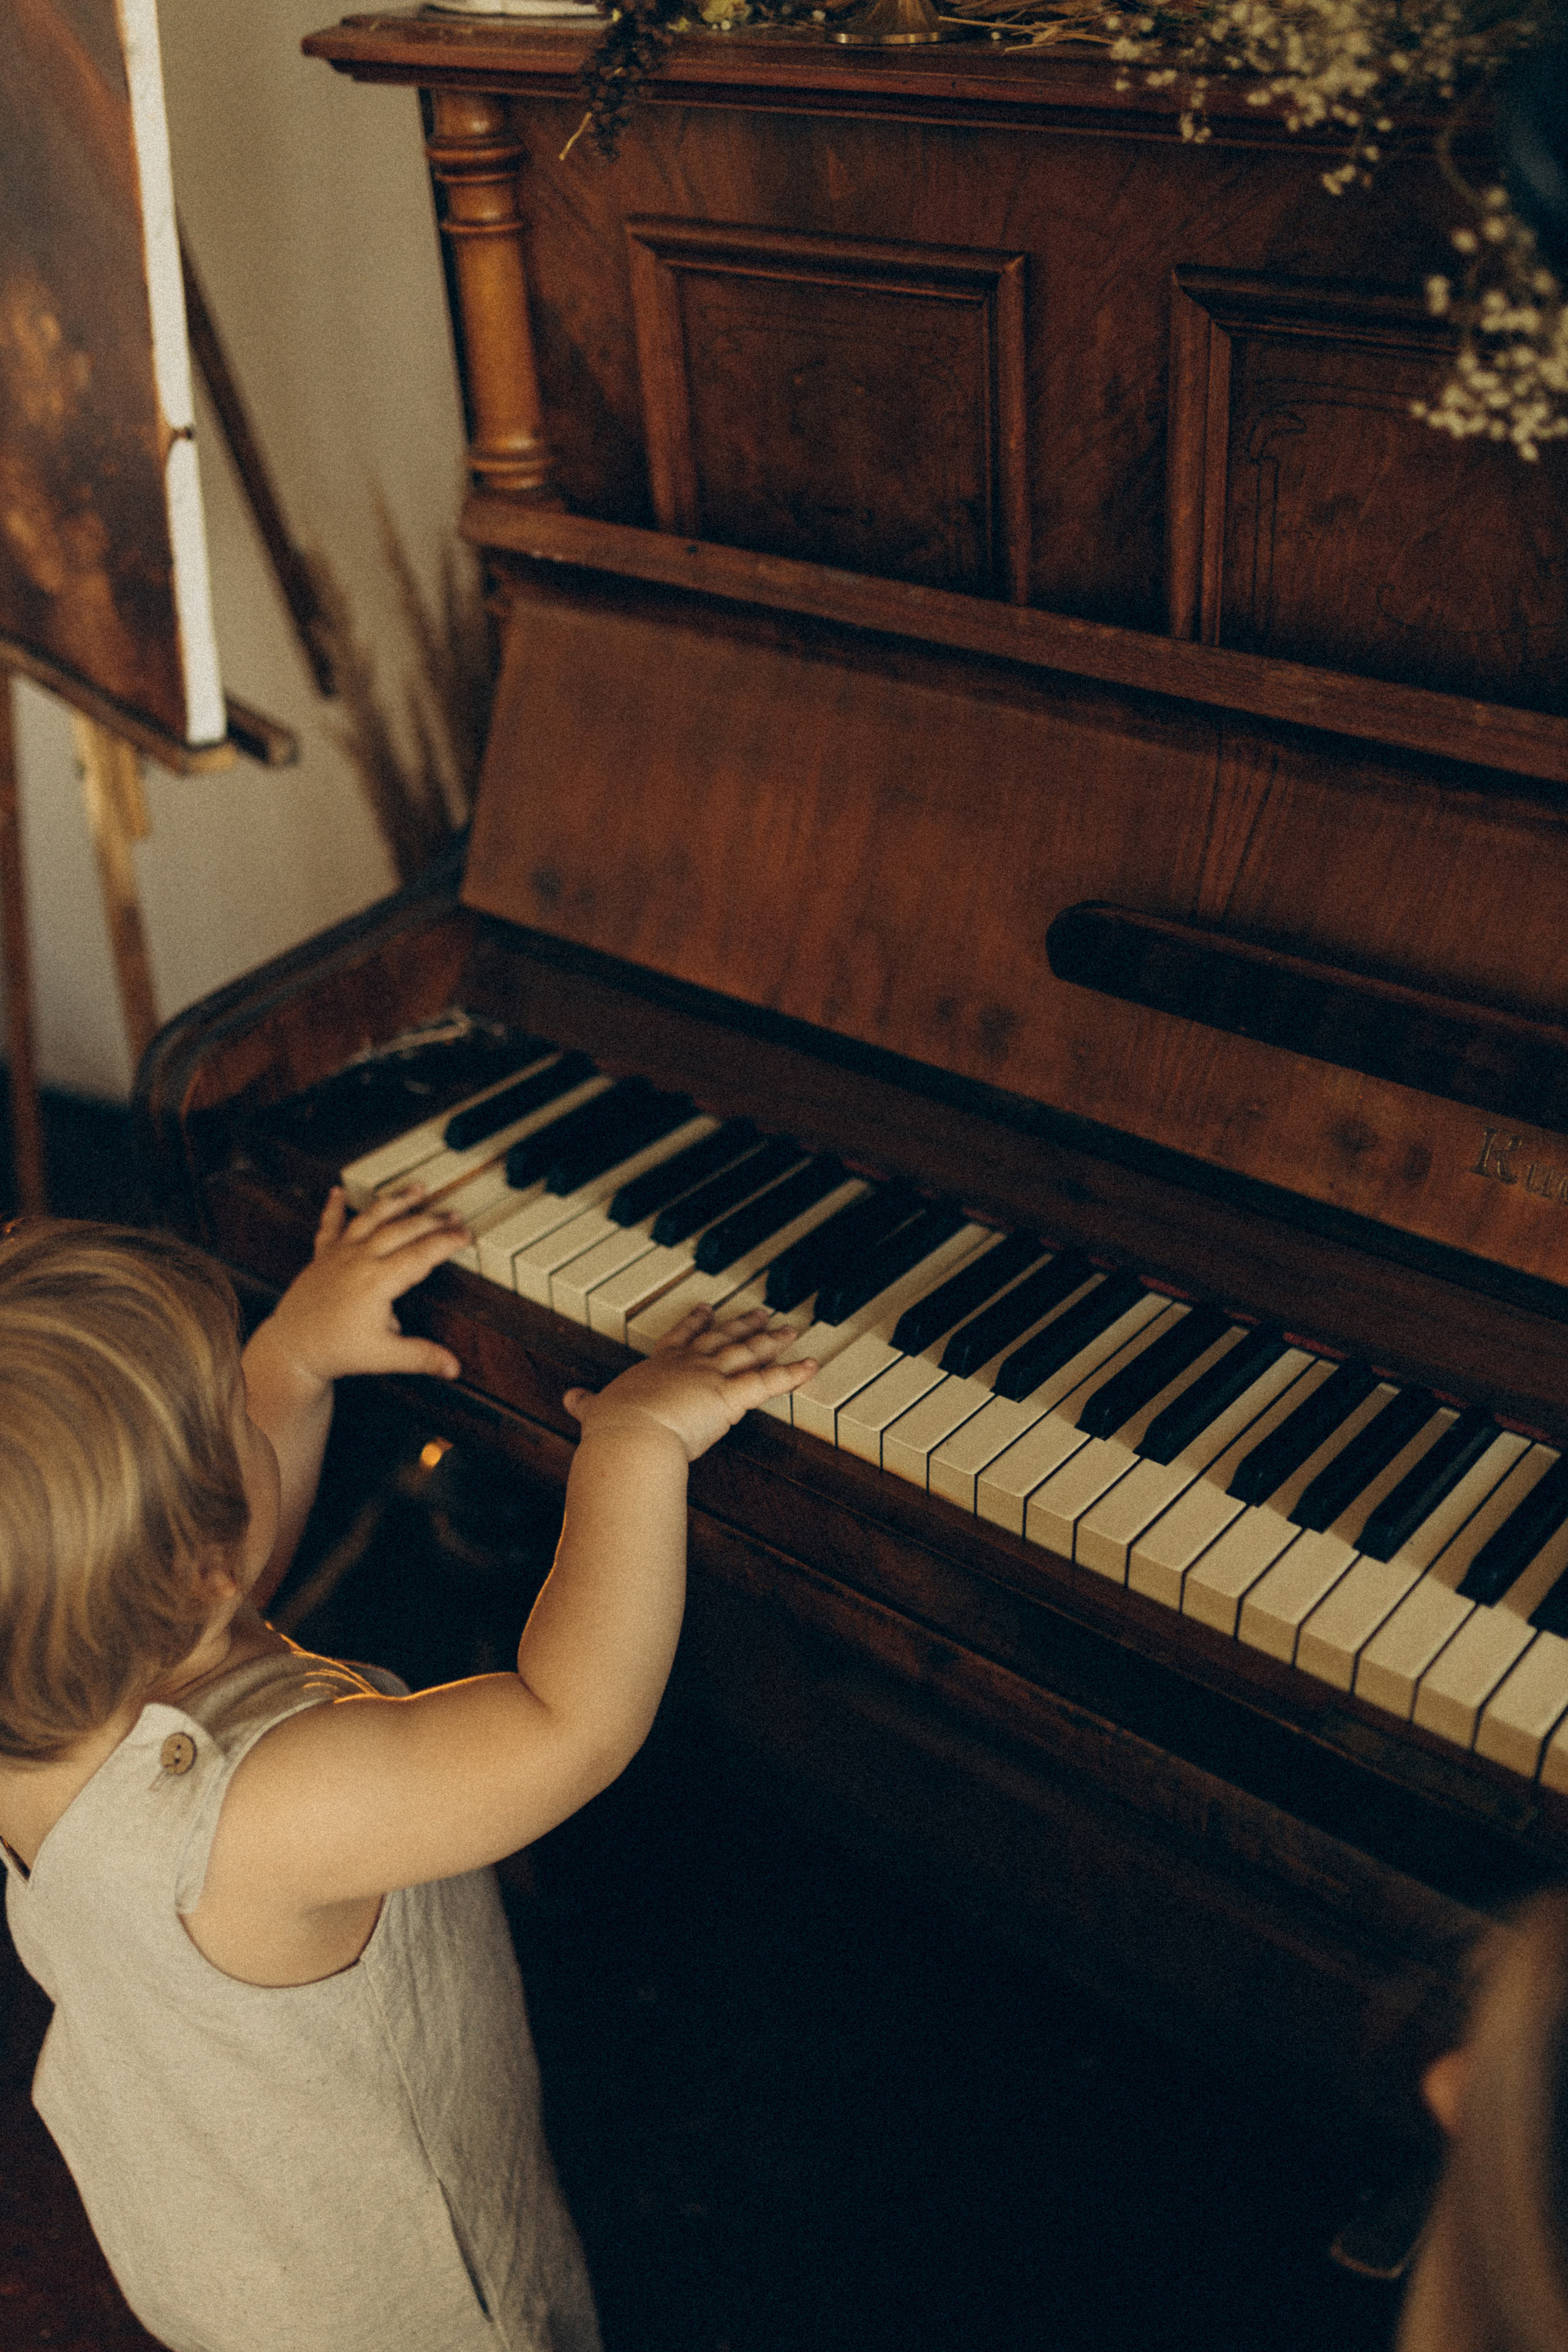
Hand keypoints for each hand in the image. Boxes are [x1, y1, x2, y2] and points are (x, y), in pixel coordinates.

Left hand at [260, 1185, 468, 1390]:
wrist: (292, 1348)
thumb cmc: (334, 1350)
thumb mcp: (383, 1356)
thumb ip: (420, 1357)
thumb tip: (453, 1367)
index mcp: (378, 1281)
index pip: (421, 1254)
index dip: (447, 1243)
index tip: (465, 1236)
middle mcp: (359, 1260)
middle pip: (402, 1230)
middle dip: (431, 1220)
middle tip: (453, 1215)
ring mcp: (339, 1254)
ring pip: (371, 1218)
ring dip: (396, 1202)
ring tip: (417, 1190)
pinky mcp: (322, 1257)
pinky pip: (329, 1226)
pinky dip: (333, 1207)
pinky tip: (337, 1191)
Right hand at [563, 1305, 816, 1463]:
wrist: (629, 1437)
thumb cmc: (613, 1428)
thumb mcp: (595, 1411)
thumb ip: (587, 1404)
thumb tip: (569, 1399)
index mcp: (658, 1366)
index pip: (681, 1337)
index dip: (695, 1323)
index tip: (707, 1309)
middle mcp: (688, 1365)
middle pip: (722, 1338)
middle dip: (743, 1325)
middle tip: (761, 1312)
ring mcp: (711, 1376)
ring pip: (748, 1352)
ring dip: (772, 1341)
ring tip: (790, 1330)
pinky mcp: (730, 1396)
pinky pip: (768, 1382)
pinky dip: (793, 1374)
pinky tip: (812, 1365)